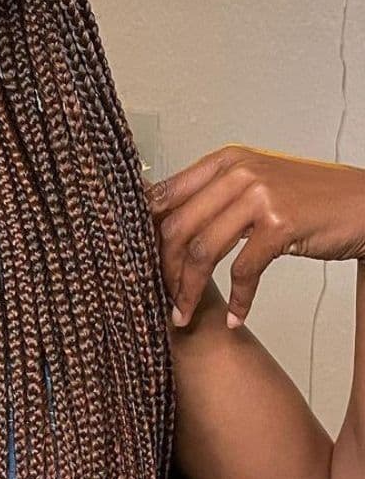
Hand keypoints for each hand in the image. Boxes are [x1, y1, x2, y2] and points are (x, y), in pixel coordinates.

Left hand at [145, 145, 364, 330]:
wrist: (362, 204)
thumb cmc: (308, 200)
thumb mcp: (256, 185)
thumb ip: (215, 198)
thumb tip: (165, 228)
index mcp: (224, 161)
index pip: (165, 196)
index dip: (146, 234)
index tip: (137, 264)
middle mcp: (238, 172)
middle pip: (177, 227)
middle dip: (164, 270)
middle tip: (163, 298)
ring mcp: (259, 196)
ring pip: (203, 251)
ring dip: (190, 291)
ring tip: (184, 315)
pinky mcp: (280, 224)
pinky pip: (244, 270)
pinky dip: (239, 299)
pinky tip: (236, 317)